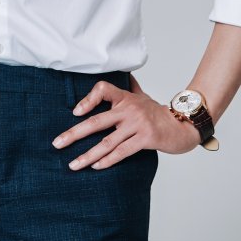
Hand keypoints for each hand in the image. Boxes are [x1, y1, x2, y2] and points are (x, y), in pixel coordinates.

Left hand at [52, 73, 201, 169]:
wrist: (183, 125)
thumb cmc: (158, 112)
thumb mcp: (142, 96)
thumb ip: (130, 87)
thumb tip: (124, 73)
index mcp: (125, 97)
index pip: (102, 89)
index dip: (87, 99)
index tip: (74, 112)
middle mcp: (129, 109)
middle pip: (96, 121)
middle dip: (74, 134)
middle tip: (57, 143)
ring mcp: (137, 124)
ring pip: (106, 142)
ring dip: (87, 156)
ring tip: (73, 164)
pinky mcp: (146, 139)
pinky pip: (122, 152)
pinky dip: (108, 161)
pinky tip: (96, 167)